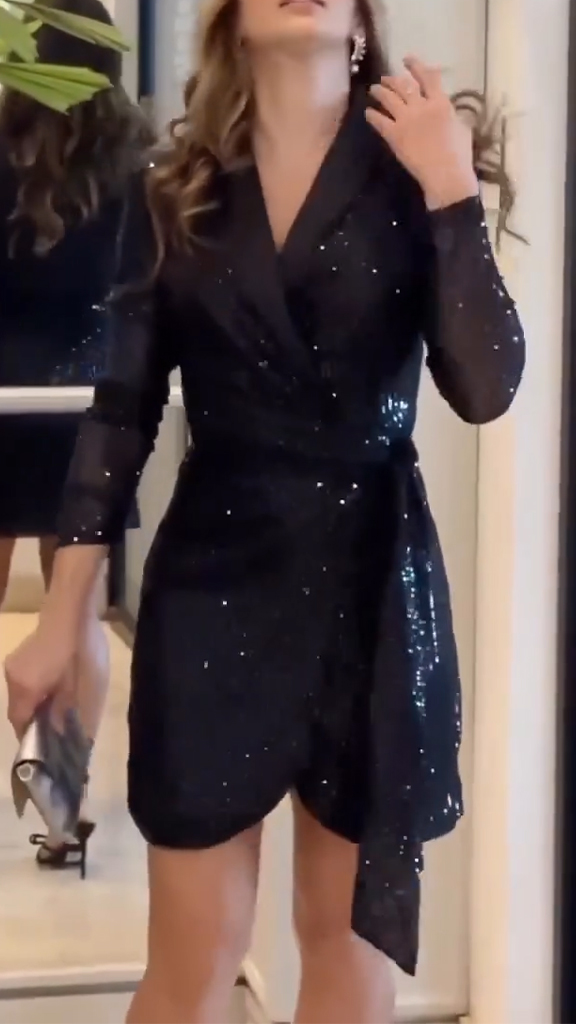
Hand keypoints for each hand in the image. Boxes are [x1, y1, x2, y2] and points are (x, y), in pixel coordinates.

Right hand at [4, 622, 76, 737]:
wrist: (72, 611)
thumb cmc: (79, 650)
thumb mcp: (80, 686)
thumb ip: (66, 712)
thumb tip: (59, 734)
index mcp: (24, 688)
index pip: (19, 722)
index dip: (32, 735)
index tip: (47, 742)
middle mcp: (13, 677)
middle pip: (17, 708)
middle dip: (34, 719)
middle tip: (56, 725)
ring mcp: (13, 663)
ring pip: (20, 694)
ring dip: (34, 702)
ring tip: (58, 704)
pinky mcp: (20, 654)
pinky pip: (23, 680)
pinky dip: (34, 688)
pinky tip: (53, 684)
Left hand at [366, 56, 478, 209]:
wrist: (446, 174)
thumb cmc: (459, 154)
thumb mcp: (462, 127)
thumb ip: (452, 115)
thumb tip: (448, 110)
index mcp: (440, 103)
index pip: (427, 77)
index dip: (416, 65)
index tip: (407, 59)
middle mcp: (421, 106)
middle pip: (403, 86)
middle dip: (392, 79)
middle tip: (385, 78)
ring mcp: (405, 120)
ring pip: (389, 99)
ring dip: (380, 92)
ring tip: (374, 89)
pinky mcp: (394, 136)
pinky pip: (380, 121)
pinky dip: (373, 115)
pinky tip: (368, 112)